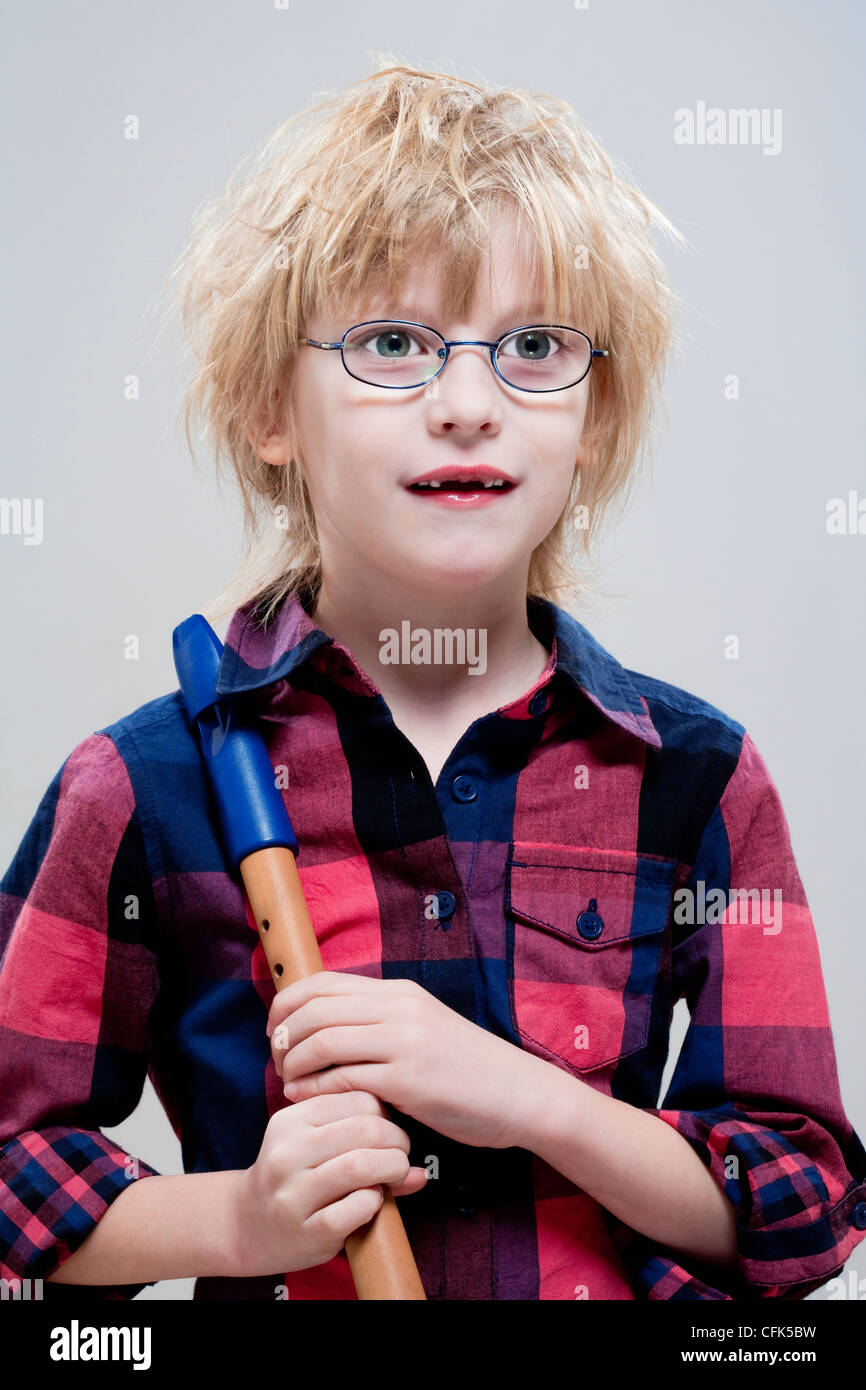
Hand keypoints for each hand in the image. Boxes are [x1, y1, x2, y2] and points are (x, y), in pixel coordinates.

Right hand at [229, 1090, 428, 1278]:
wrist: (247, 1225)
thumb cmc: (292, 1179)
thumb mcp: (311, 1147)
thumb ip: (360, 1142)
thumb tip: (422, 1171)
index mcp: (290, 1121)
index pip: (356, 1100)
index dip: (386, 1115)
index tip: (391, 1132)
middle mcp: (287, 1153)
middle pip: (363, 1130)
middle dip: (397, 1142)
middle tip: (401, 1156)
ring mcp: (294, 1193)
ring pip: (360, 1166)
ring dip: (393, 1169)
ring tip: (395, 1176)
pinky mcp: (307, 1230)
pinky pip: (357, 1207)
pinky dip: (376, 1201)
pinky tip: (373, 1201)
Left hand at [266, 971, 546, 1149]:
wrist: (518, 1093)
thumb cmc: (466, 1068)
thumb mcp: (422, 1026)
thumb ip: (381, 1020)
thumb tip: (328, 1024)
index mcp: (399, 992)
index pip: (322, 983)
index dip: (287, 1004)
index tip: (276, 1030)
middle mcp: (398, 1009)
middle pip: (315, 1008)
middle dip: (283, 1035)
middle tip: (276, 1059)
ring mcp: (403, 1042)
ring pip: (323, 1040)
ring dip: (293, 1063)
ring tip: (288, 1082)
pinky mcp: (408, 1080)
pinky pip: (343, 1078)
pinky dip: (314, 1088)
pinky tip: (306, 1098)